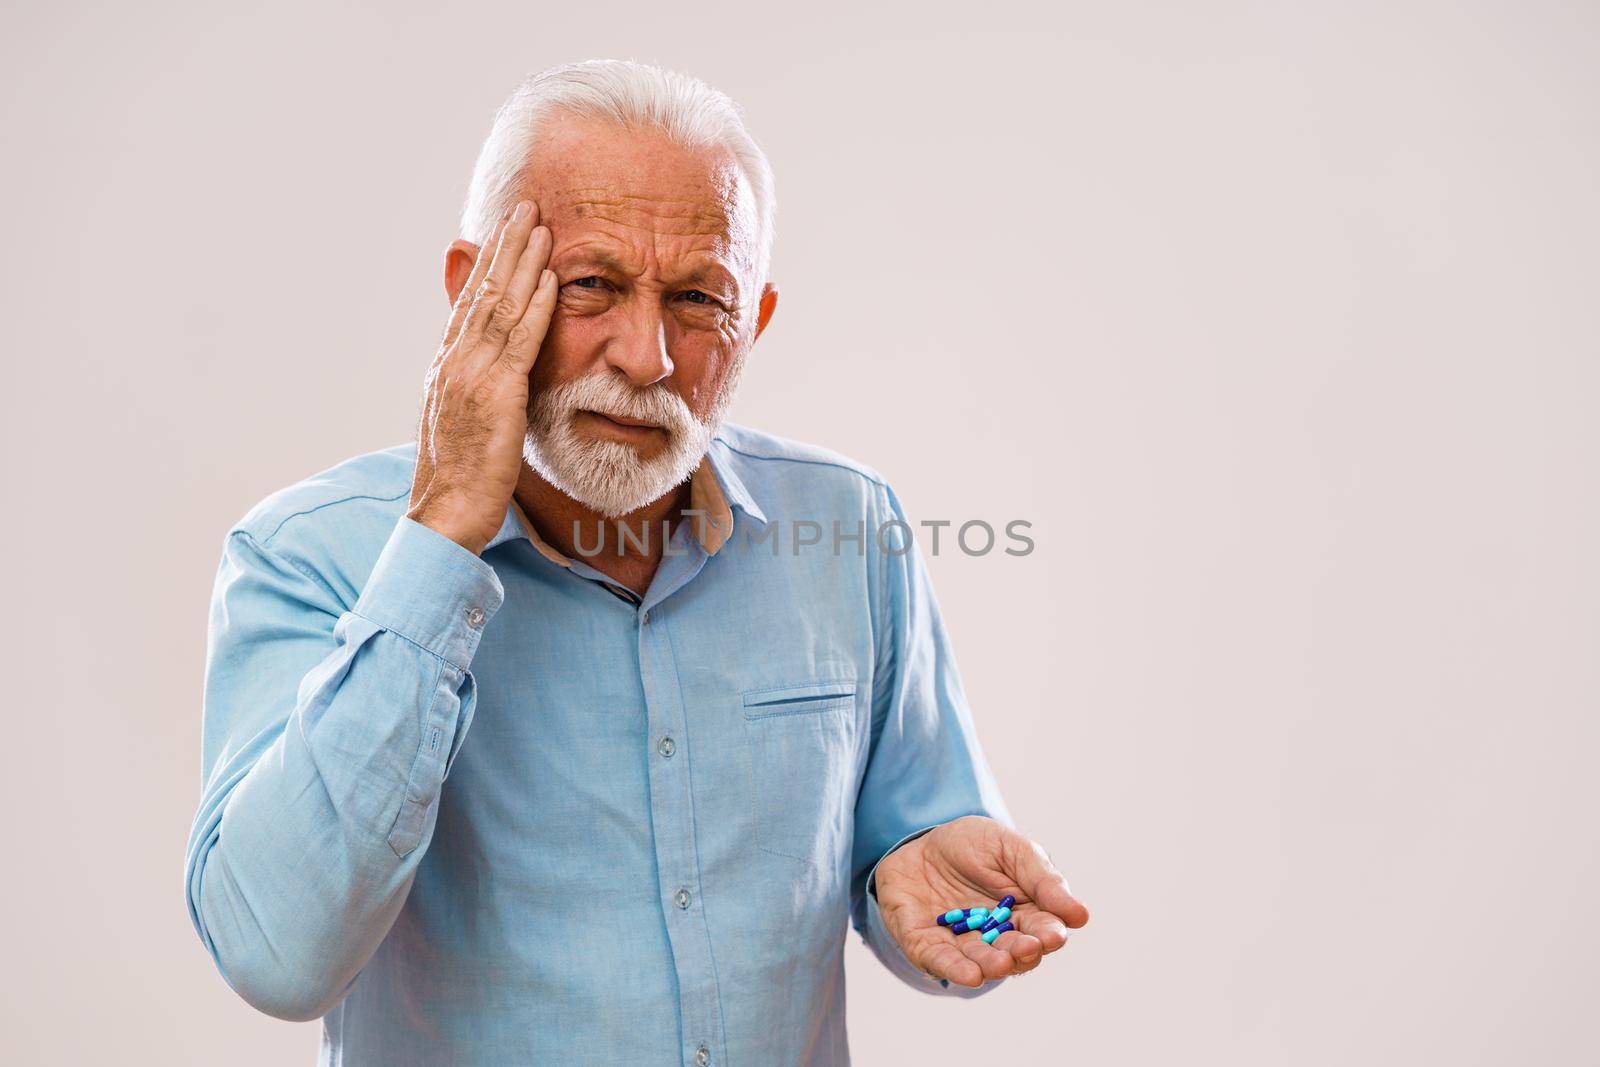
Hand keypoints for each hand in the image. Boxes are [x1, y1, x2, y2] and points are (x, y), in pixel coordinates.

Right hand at [408, 199, 557, 555]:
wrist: (446, 514)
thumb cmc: (461, 481)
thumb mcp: (467, 425)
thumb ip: (479, 393)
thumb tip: (494, 377)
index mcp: (446, 367)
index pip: (469, 303)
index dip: (486, 264)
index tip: (503, 232)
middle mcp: (454, 362)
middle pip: (482, 291)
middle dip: (505, 246)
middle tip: (525, 207)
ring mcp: (472, 375)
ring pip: (501, 305)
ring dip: (523, 261)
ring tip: (542, 224)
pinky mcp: (496, 394)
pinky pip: (521, 340)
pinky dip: (537, 305)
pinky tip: (553, 278)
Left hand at [872, 815, 1089, 987]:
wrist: (919, 840)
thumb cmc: (972, 844)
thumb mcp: (1011, 848)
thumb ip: (1042, 878)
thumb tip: (1081, 916)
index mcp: (1021, 914)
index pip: (1041, 929)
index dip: (1048, 934)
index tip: (1054, 935)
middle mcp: (993, 937)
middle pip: (1013, 952)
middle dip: (1021, 952)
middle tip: (1028, 948)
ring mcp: (958, 943)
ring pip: (978, 962)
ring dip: (991, 966)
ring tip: (1001, 965)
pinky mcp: (923, 943)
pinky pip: (937, 959)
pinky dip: (953, 969)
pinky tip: (970, 975)